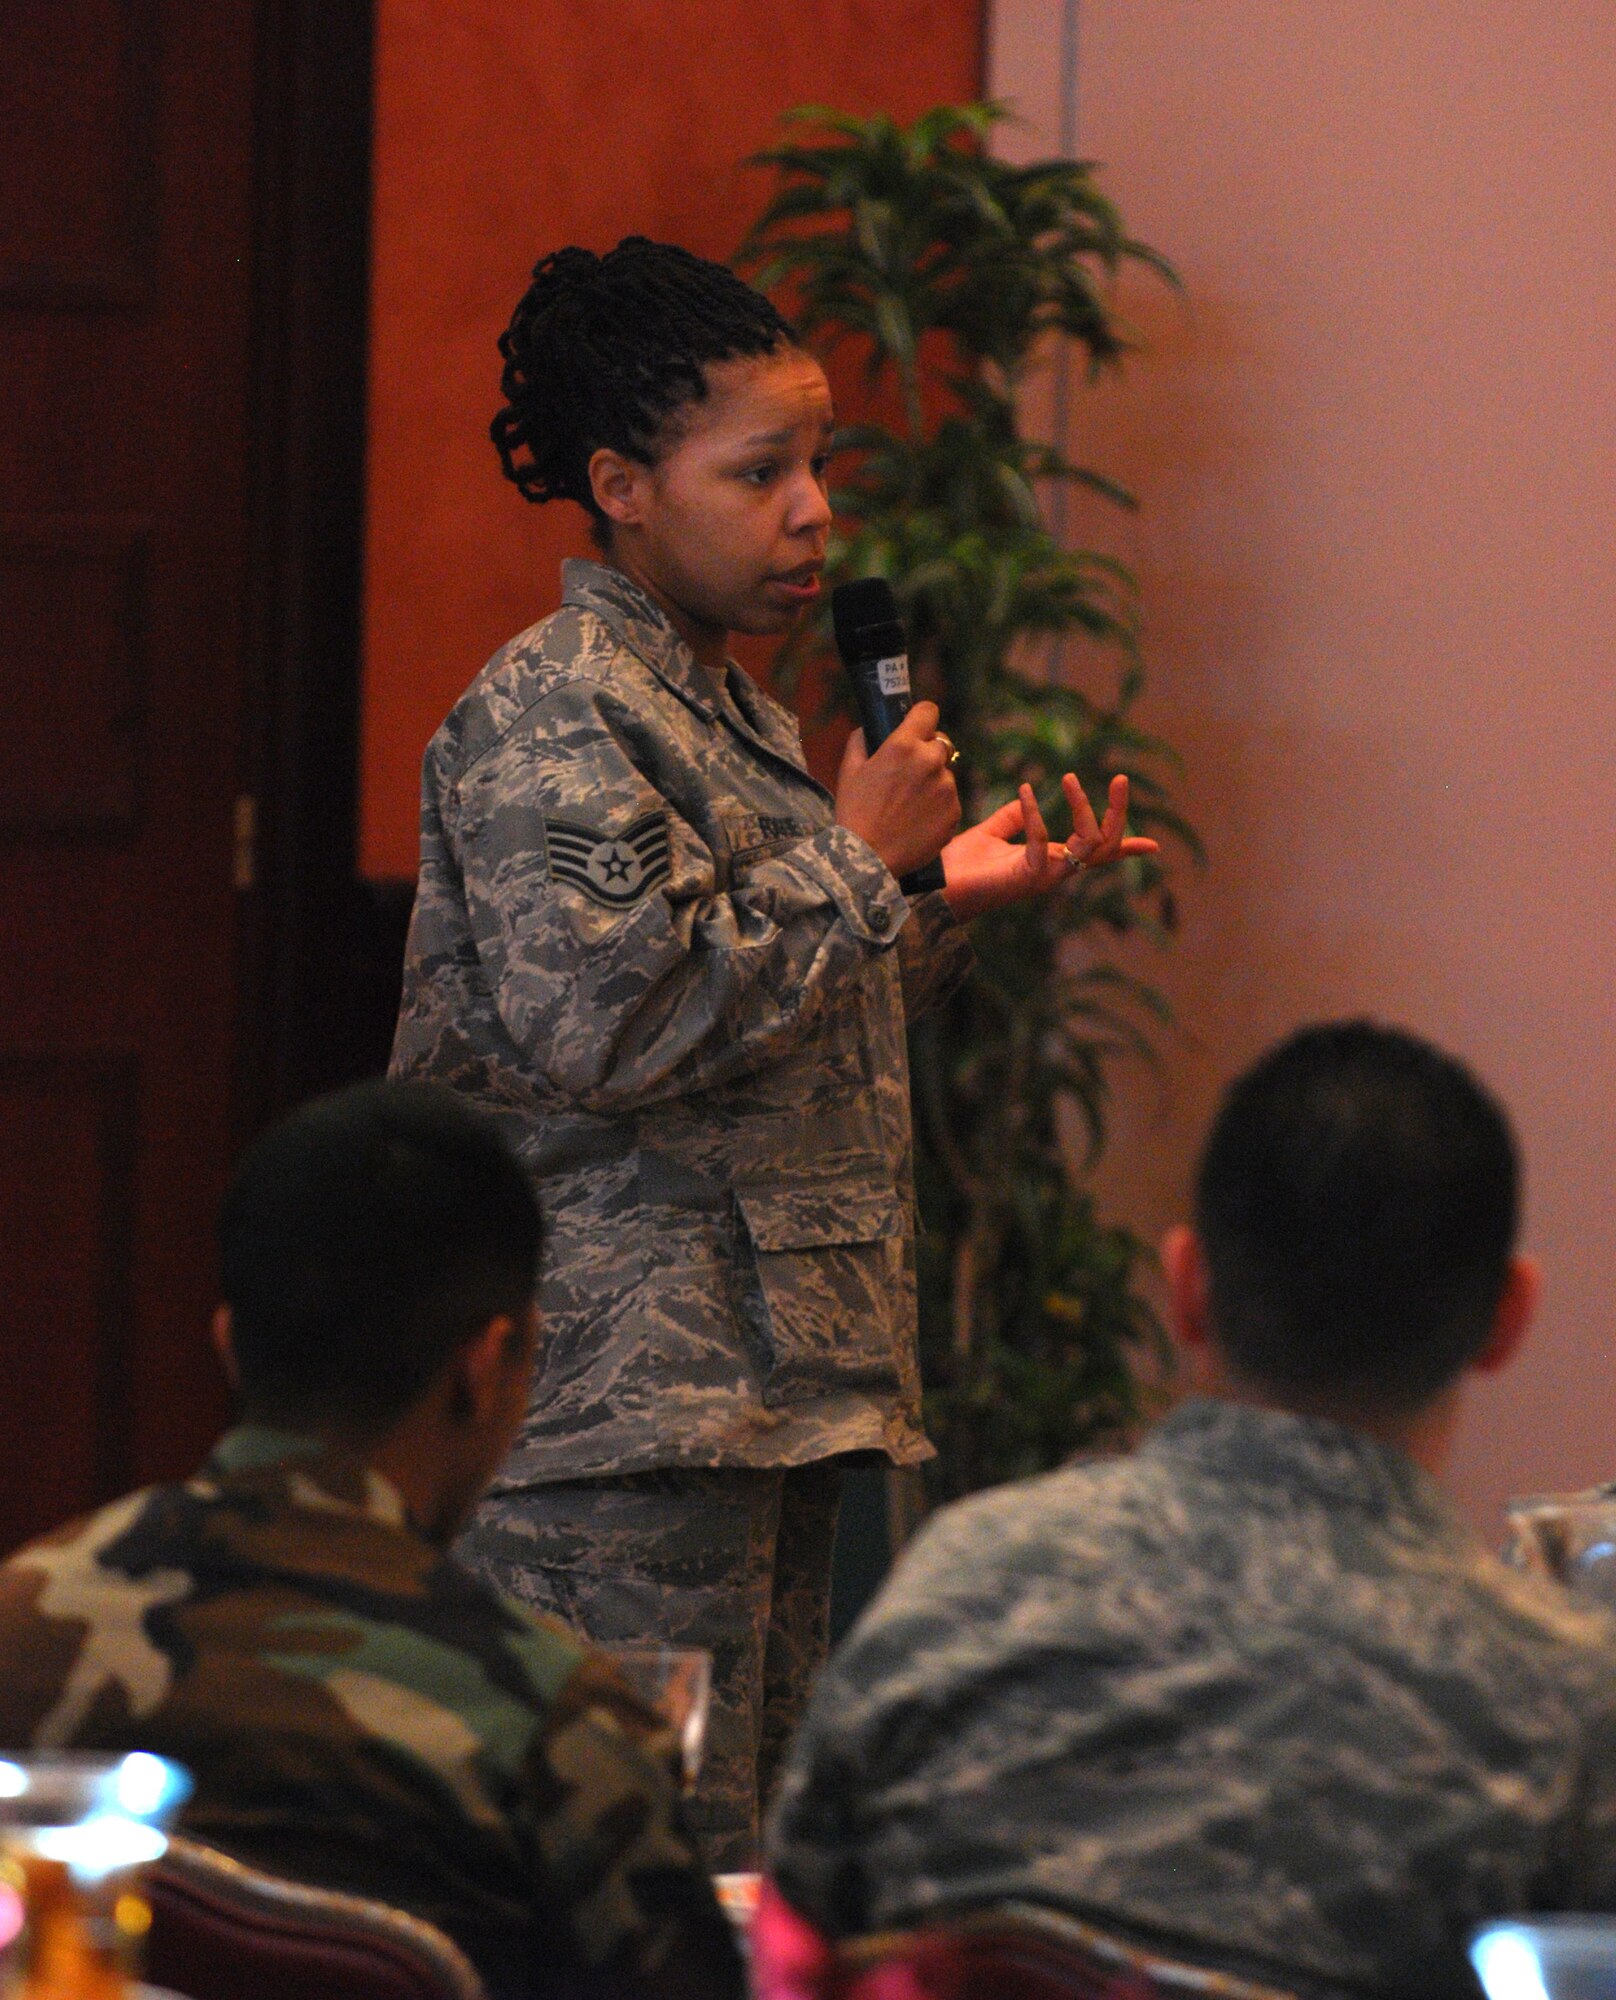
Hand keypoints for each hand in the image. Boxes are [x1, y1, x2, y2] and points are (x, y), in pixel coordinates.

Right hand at [834, 702, 961, 879]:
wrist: (868, 858)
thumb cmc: (855, 812)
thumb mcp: (849, 770)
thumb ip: (861, 740)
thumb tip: (870, 729)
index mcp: (903, 746)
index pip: (928, 711)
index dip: (921, 718)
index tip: (916, 727)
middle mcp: (930, 762)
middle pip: (941, 743)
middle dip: (927, 753)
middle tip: (908, 774)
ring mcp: (946, 788)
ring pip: (945, 774)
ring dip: (933, 782)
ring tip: (909, 805)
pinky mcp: (955, 812)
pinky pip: (950, 801)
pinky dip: (938, 807)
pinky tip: (917, 821)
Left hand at [940, 772, 1160, 920]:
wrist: (931, 884)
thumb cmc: (959, 865)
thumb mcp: (992, 832)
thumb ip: (1014, 818)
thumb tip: (1030, 797)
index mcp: (1050, 861)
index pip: (1097, 855)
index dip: (1126, 849)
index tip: (1155, 846)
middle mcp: (1053, 871)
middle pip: (1105, 847)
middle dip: (1119, 814)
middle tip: (1120, 778)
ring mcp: (1042, 877)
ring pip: (1088, 847)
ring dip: (1084, 809)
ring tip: (1070, 778)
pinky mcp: (1024, 878)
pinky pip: (1044, 845)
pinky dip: (1036, 816)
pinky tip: (1025, 794)